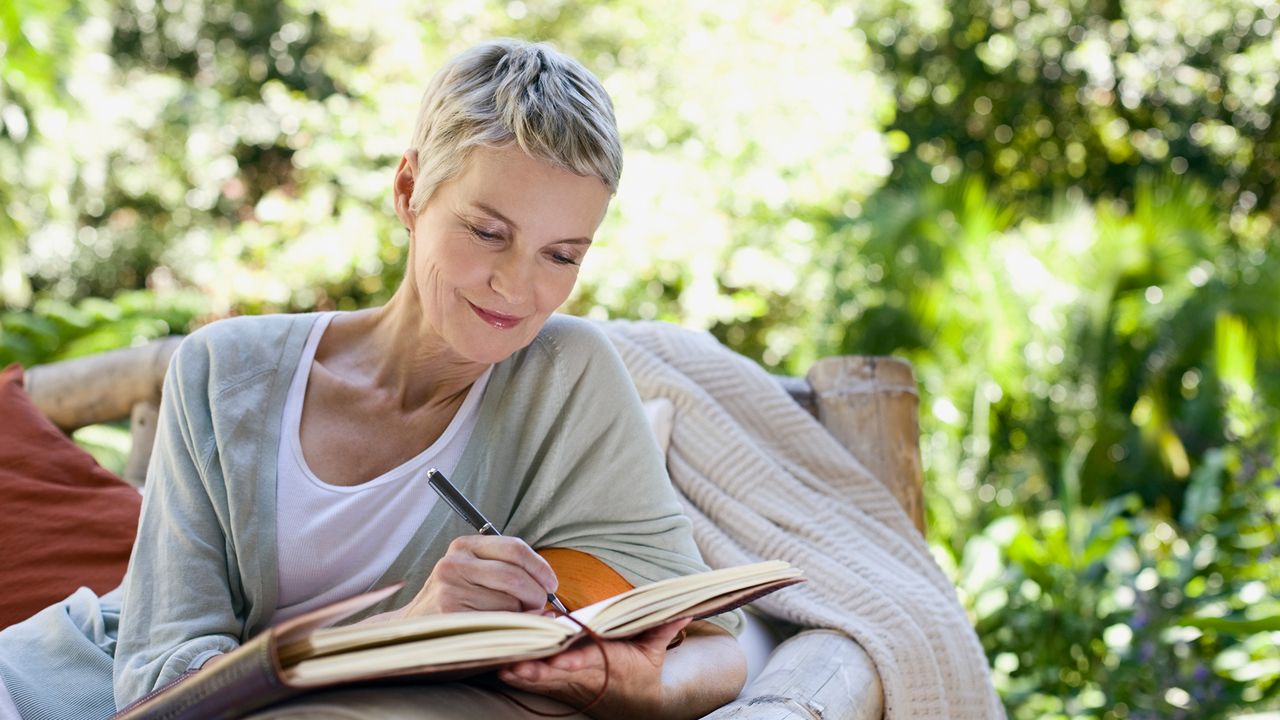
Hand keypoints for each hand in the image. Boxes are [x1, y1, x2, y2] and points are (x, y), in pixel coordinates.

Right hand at [396, 535, 558, 616]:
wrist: (413, 628)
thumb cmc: (455, 600)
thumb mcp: (474, 573)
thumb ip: (507, 570)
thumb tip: (550, 590)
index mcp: (463, 546)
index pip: (515, 549)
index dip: (540, 568)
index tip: (551, 584)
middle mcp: (454, 564)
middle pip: (515, 577)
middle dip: (536, 596)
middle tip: (539, 607)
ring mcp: (449, 591)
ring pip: (508, 604)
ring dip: (521, 616)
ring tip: (514, 619)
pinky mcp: (450, 617)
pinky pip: (497, 624)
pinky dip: (511, 630)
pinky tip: (507, 631)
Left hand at [497, 618, 691, 718]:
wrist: (636, 705)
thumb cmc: (642, 671)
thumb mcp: (654, 650)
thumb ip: (662, 627)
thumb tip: (682, 609)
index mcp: (609, 663)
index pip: (589, 662)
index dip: (573, 662)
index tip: (559, 660)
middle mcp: (586, 676)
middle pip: (558, 673)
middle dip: (537, 670)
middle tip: (516, 664)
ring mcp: (570, 684)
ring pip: (543, 681)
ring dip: (523, 674)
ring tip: (503, 667)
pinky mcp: (559, 688)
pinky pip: (536, 684)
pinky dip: (520, 678)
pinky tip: (500, 670)